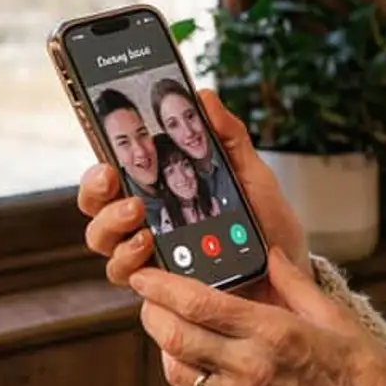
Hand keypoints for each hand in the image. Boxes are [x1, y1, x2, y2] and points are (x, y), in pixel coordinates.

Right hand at [77, 88, 306, 290]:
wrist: (290, 277)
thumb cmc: (267, 225)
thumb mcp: (252, 176)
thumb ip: (228, 137)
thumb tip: (204, 96)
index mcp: (160, 190)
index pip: (112, 175)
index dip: (98, 167)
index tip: (108, 159)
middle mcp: (144, 222)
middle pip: (95, 207)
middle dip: (95, 193)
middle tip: (115, 181)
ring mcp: (148, 256)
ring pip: (101, 242)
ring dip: (110, 225)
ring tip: (137, 217)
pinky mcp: (157, 289)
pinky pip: (125, 277)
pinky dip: (129, 263)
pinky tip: (148, 251)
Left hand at [131, 247, 385, 385]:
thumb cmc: (361, 369)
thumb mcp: (334, 315)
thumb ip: (293, 282)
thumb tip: (268, 251)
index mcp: (273, 333)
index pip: (200, 305)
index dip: (163, 288)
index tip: (144, 275)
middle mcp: (251, 368)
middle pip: (177, 338)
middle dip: (153, 314)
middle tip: (149, 298)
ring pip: (179, 372)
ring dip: (165, 348)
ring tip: (169, 329)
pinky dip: (185, 383)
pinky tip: (195, 366)